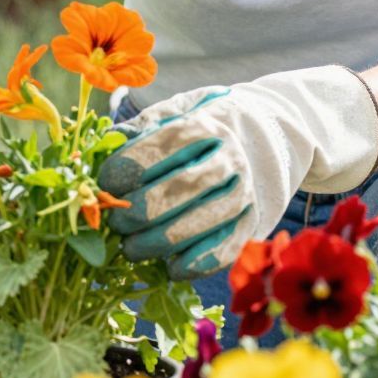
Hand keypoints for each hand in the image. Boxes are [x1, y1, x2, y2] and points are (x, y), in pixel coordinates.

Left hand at [96, 65, 377, 279]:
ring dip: (158, 242)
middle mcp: (229, 158)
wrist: (274, 135)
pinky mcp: (255, 222)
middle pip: (179, 189)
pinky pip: (224, 250)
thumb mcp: (179, 111)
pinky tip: (170, 266)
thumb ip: (142, 128)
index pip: (158, 149)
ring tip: (132, 248)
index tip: (103, 185)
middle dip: (137, 211)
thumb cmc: (209, 127)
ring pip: (200, 223)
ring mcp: (246, 192)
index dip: (124, 171)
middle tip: (115, 221)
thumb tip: (103, 148)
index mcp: (205, 125)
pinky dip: (194, 264)